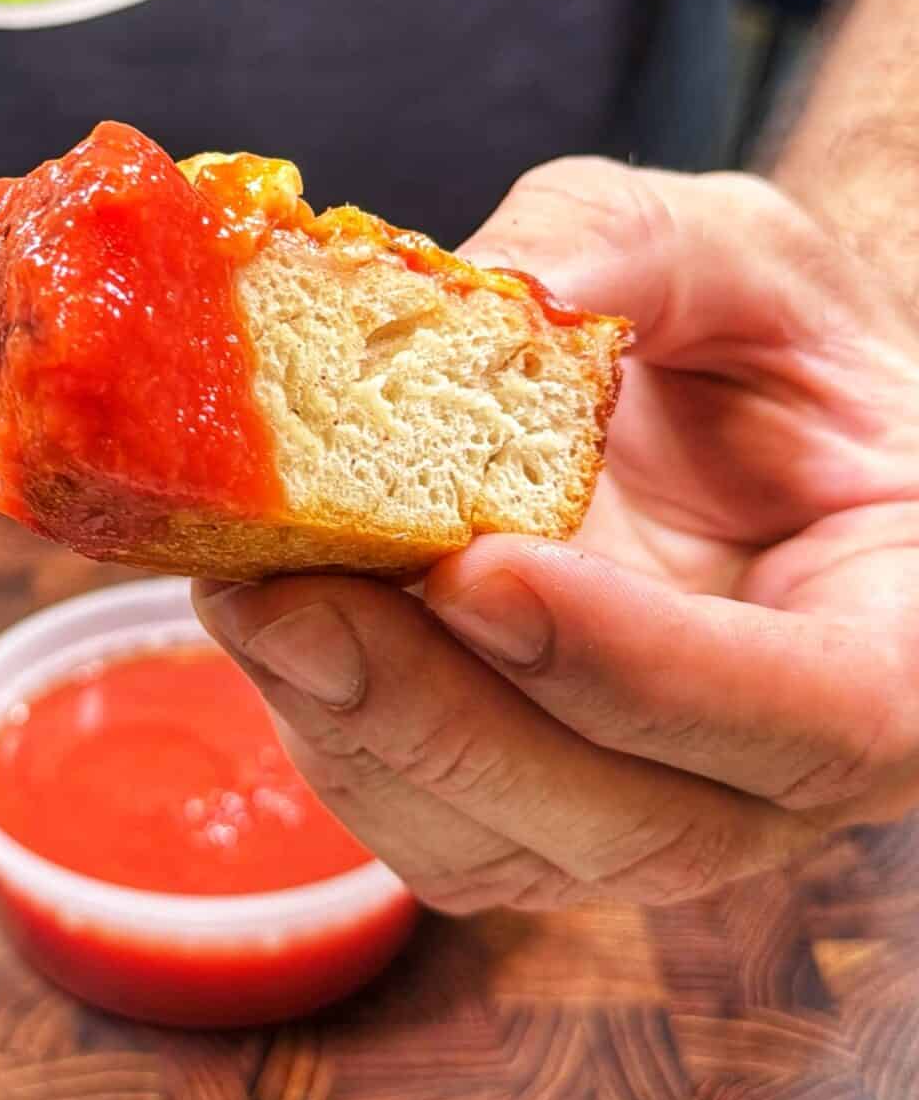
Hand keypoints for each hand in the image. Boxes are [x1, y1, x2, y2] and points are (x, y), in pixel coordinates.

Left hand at [195, 161, 918, 910]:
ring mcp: (657, 818)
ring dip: (357, 733)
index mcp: (901, 649)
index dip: (644, 670)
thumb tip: (504, 284)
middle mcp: (783, 775)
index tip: (480, 571)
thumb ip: (636, 247)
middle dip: (443, 718)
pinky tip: (266, 622)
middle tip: (289, 598)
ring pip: (507, 851)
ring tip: (246, 593)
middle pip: (634, 822)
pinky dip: (330, 736)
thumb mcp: (740, 253)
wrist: (734, 427)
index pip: (805, 715)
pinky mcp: (536, 823)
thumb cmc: (770, 350)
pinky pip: (427, 830)